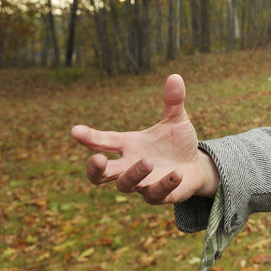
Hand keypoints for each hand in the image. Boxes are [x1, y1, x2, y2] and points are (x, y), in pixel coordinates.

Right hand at [71, 74, 218, 204]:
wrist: (195, 166)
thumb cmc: (178, 143)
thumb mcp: (177, 120)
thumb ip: (173, 101)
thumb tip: (175, 76)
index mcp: (129, 145)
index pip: (103, 141)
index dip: (89, 137)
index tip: (75, 130)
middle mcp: (130, 165)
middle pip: (101, 174)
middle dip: (96, 169)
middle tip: (97, 160)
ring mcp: (142, 183)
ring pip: (125, 185)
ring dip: (134, 174)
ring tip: (147, 162)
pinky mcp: (160, 195)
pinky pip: (156, 194)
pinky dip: (164, 184)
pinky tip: (176, 174)